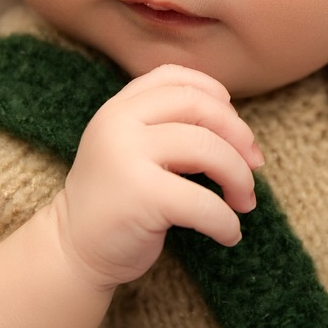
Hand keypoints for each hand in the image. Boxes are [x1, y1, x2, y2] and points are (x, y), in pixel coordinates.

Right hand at [51, 64, 261, 289]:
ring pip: (208, 149)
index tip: (235, 127)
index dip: (216, 96)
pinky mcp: (140, 195)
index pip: (176, 78)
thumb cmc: (118, 199)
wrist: (74, 249)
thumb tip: (239, 129)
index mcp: (119, 107)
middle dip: (238, 135)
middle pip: (200, 107)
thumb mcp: (133, 147)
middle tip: (254, 166)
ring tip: (244, 201)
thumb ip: (168, 126)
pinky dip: (226, 220)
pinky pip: (203, 201)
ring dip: (239, 177)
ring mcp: (127, 156)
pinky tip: (229, 233)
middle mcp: (119, 123)